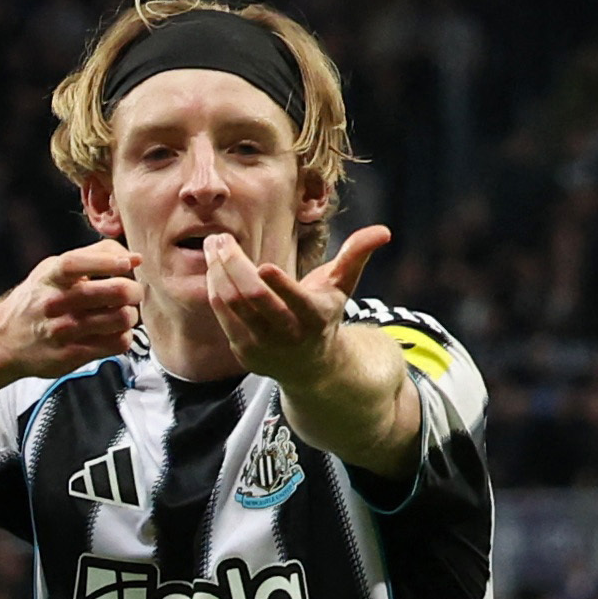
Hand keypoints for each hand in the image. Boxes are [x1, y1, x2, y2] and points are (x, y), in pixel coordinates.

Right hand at [0, 243, 141, 379]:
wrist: (5, 340)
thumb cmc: (37, 299)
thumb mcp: (53, 270)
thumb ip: (93, 256)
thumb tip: (136, 258)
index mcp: (51, 276)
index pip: (78, 263)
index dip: (108, 261)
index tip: (128, 263)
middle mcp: (56, 303)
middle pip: (114, 292)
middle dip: (134, 290)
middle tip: (132, 292)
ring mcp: (64, 331)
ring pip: (122, 319)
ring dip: (130, 315)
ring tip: (121, 314)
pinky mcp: (72, 355)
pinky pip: (117, 344)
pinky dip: (123, 336)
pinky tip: (112, 332)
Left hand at [203, 225, 389, 381]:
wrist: (310, 368)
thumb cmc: (325, 315)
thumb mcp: (343, 287)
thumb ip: (356, 255)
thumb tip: (384, 230)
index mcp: (314, 317)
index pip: (296, 302)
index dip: (281, 286)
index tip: (264, 266)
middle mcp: (288, 335)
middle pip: (254, 297)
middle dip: (233, 264)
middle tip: (221, 238)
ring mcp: (263, 345)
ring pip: (232, 303)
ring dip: (218, 271)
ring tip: (214, 245)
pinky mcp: (243, 350)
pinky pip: (222, 313)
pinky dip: (214, 287)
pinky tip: (214, 267)